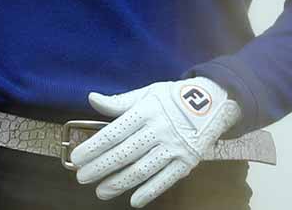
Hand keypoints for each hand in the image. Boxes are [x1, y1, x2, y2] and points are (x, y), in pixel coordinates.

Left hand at [68, 77, 238, 206]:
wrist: (214, 102)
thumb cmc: (174, 97)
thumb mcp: (147, 92)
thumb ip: (119, 101)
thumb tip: (92, 99)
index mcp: (146, 110)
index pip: (114, 132)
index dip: (94, 147)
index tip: (77, 158)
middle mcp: (159, 129)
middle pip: (125, 153)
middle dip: (100, 167)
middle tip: (82, 177)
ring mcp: (174, 147)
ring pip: (142, 169)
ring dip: (119, 183)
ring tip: (101, 191)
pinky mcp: (187, 161)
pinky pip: (165, 180)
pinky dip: (149, 192)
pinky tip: (133, 200)